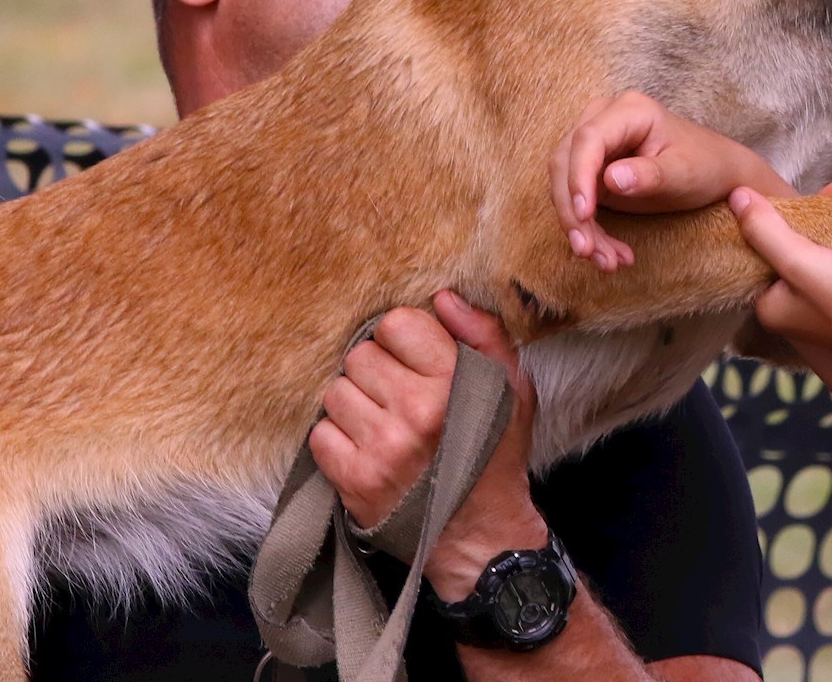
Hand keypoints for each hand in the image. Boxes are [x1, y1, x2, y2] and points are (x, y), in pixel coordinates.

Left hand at [309, 291, 545, 595]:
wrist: (481, 534)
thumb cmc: (496, 452)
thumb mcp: (511, 387)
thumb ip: (483, 334)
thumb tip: (443, 297)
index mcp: (454, 380)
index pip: (396, 324)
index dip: (403, 339)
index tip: (414, 359)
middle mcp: (416, 411)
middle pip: (359, 356)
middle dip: (376, 370)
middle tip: (396, 394)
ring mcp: (382, 448)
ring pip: (335, 392)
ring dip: (354, 404)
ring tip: (381, 421)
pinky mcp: (355, 480)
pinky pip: (320, 434)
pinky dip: (338, 439)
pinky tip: (366, 448)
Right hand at [550, 91, 786, 270]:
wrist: (715, 171)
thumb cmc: (704, 166)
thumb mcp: (684, 173)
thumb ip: (650, 175)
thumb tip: (611, 179)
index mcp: (629, 111)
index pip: (588, 139)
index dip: (579, 177)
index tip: (584, 214)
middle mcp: (603, 120)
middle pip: (566, 162)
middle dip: (573, 211)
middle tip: (587, 251)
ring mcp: (594, 144)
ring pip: (564, 184)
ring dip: (578, 226)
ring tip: (605, 261)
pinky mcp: (591, 169)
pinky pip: (575, 199)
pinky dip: (588, 229)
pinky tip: (609, 254)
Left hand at [728, 186, 831, 358]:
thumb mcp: (798, 260)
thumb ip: (764, 228)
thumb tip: (735, 196)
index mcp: (772, 303)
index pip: (769, 247)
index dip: (790, 212)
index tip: (812, 190)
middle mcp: (797, 305)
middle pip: (805, 240)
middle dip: (830, 206)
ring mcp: (830, 300)